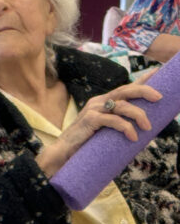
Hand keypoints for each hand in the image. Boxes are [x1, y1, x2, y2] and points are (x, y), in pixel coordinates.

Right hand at [37, 70, 161, 176]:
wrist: (64, 151)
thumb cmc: (85, 143)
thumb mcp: (104, 130)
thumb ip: (117, 124)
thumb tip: (142, 129)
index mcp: (103, 102)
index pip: (125, 88)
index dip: (141, 80)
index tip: (156, 71)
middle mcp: (98, 101)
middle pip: (125, 90)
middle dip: (144, 90)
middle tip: (159, 97)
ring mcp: (93, 109)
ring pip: (123, 105)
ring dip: (139, 115)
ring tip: (147, 127)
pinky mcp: (90, 119)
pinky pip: (113, 120)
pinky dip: (126, 127)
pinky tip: (132, 137)